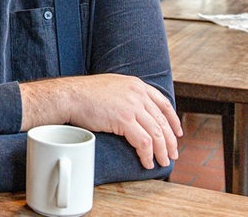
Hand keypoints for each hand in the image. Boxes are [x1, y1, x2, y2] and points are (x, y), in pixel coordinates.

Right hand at [20, 74, 182, 168]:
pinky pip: (143, 141)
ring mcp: (132, 106)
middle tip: (172, 153)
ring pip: (156, 133)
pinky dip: (147, 154)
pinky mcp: (124, 119)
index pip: (163, 103)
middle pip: (162, 121)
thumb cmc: (85, 93)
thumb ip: (127, 95)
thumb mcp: (113, 86)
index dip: (173, 120)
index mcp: (136, 85)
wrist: (70, 95)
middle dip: (170, 140)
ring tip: (162, 162)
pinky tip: (146, 161)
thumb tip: (134, 110)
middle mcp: (138, 94)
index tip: (177, 132)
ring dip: (161, 151)